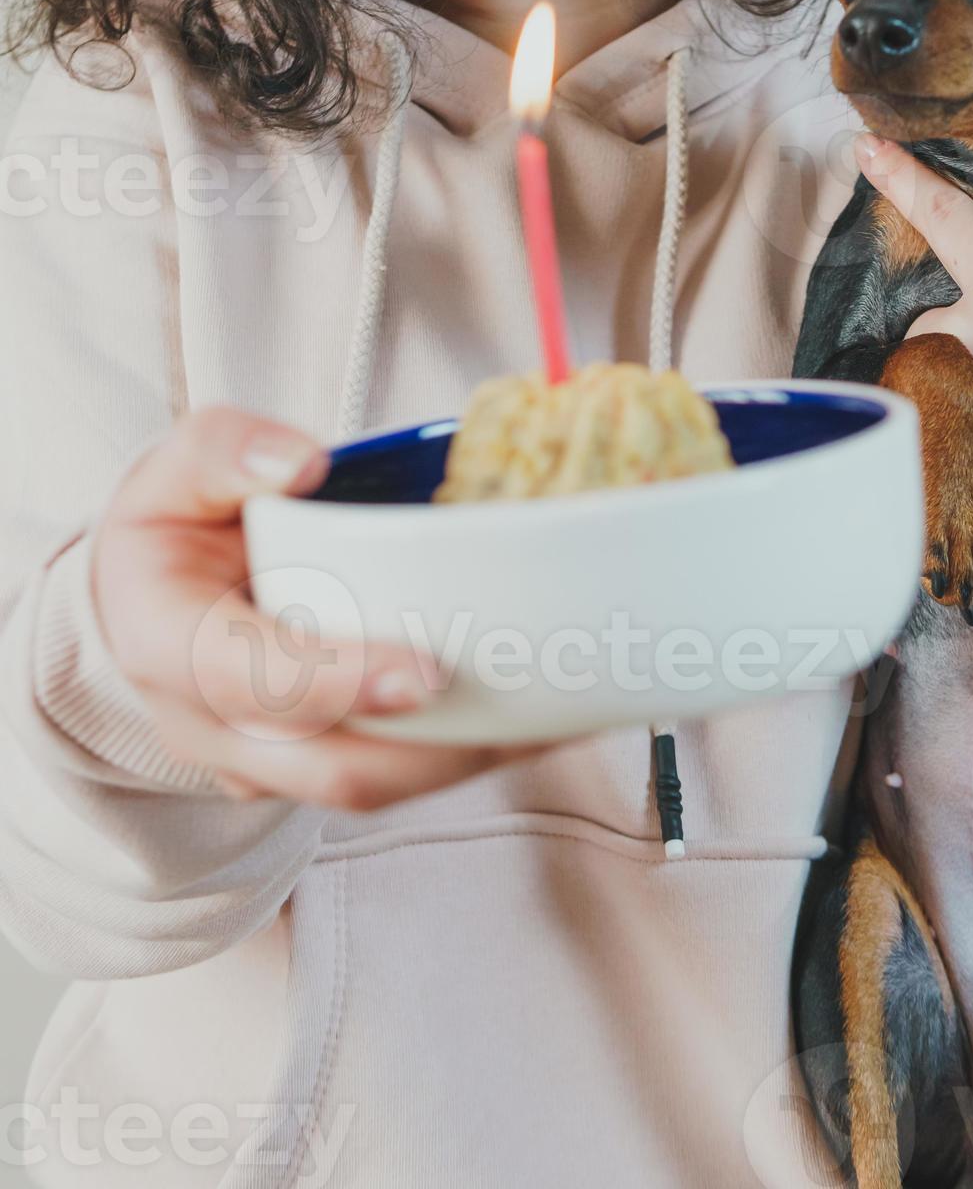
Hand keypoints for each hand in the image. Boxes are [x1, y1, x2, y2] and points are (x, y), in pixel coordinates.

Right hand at [90, 405, 560, 808]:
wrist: (150, 595)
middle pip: (328, 765)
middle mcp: (210, 725)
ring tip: (555, 713)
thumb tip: (302, 463)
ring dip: (469, 759)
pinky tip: (540, 717)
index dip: (337, 682)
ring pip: (373, 786)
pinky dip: (468, 753)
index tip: (424, 670)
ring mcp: (263, 762)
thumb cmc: (175, 525)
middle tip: (522, 704)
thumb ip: (225, 451)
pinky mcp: (313, 766)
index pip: (247, 679)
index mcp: (167, 641)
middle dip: (433, 747)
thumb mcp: (176, 468)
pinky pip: (393, 778)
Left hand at [853, 135, 972, 615]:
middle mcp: (961, 338)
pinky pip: (913, 407)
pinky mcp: (914, 443)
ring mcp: (931, 393)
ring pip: (926, 360)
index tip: (863, 145)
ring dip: (959, 378)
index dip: (901, 175)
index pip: (946, 217)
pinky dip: (944, 420)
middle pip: (941, 309)